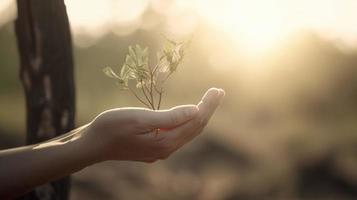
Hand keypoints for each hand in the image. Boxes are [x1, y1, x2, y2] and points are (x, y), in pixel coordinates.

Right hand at [82, 88, 224, 162]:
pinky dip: (187, 123)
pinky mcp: (154, 148)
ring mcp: (160, 151)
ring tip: (209, 101)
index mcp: (165, 142)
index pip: (195, 122)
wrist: (92, 145)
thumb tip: (196, 110)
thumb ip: (169, 117)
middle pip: (194, 128)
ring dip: (200, 116)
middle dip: (208, 110)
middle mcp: (166, 150)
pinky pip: (178, 135)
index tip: (218, 90)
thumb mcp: (139, 118)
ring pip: (187, 133)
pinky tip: (189, 115)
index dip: (208, 106)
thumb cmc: (111, 127)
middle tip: (218, 92)